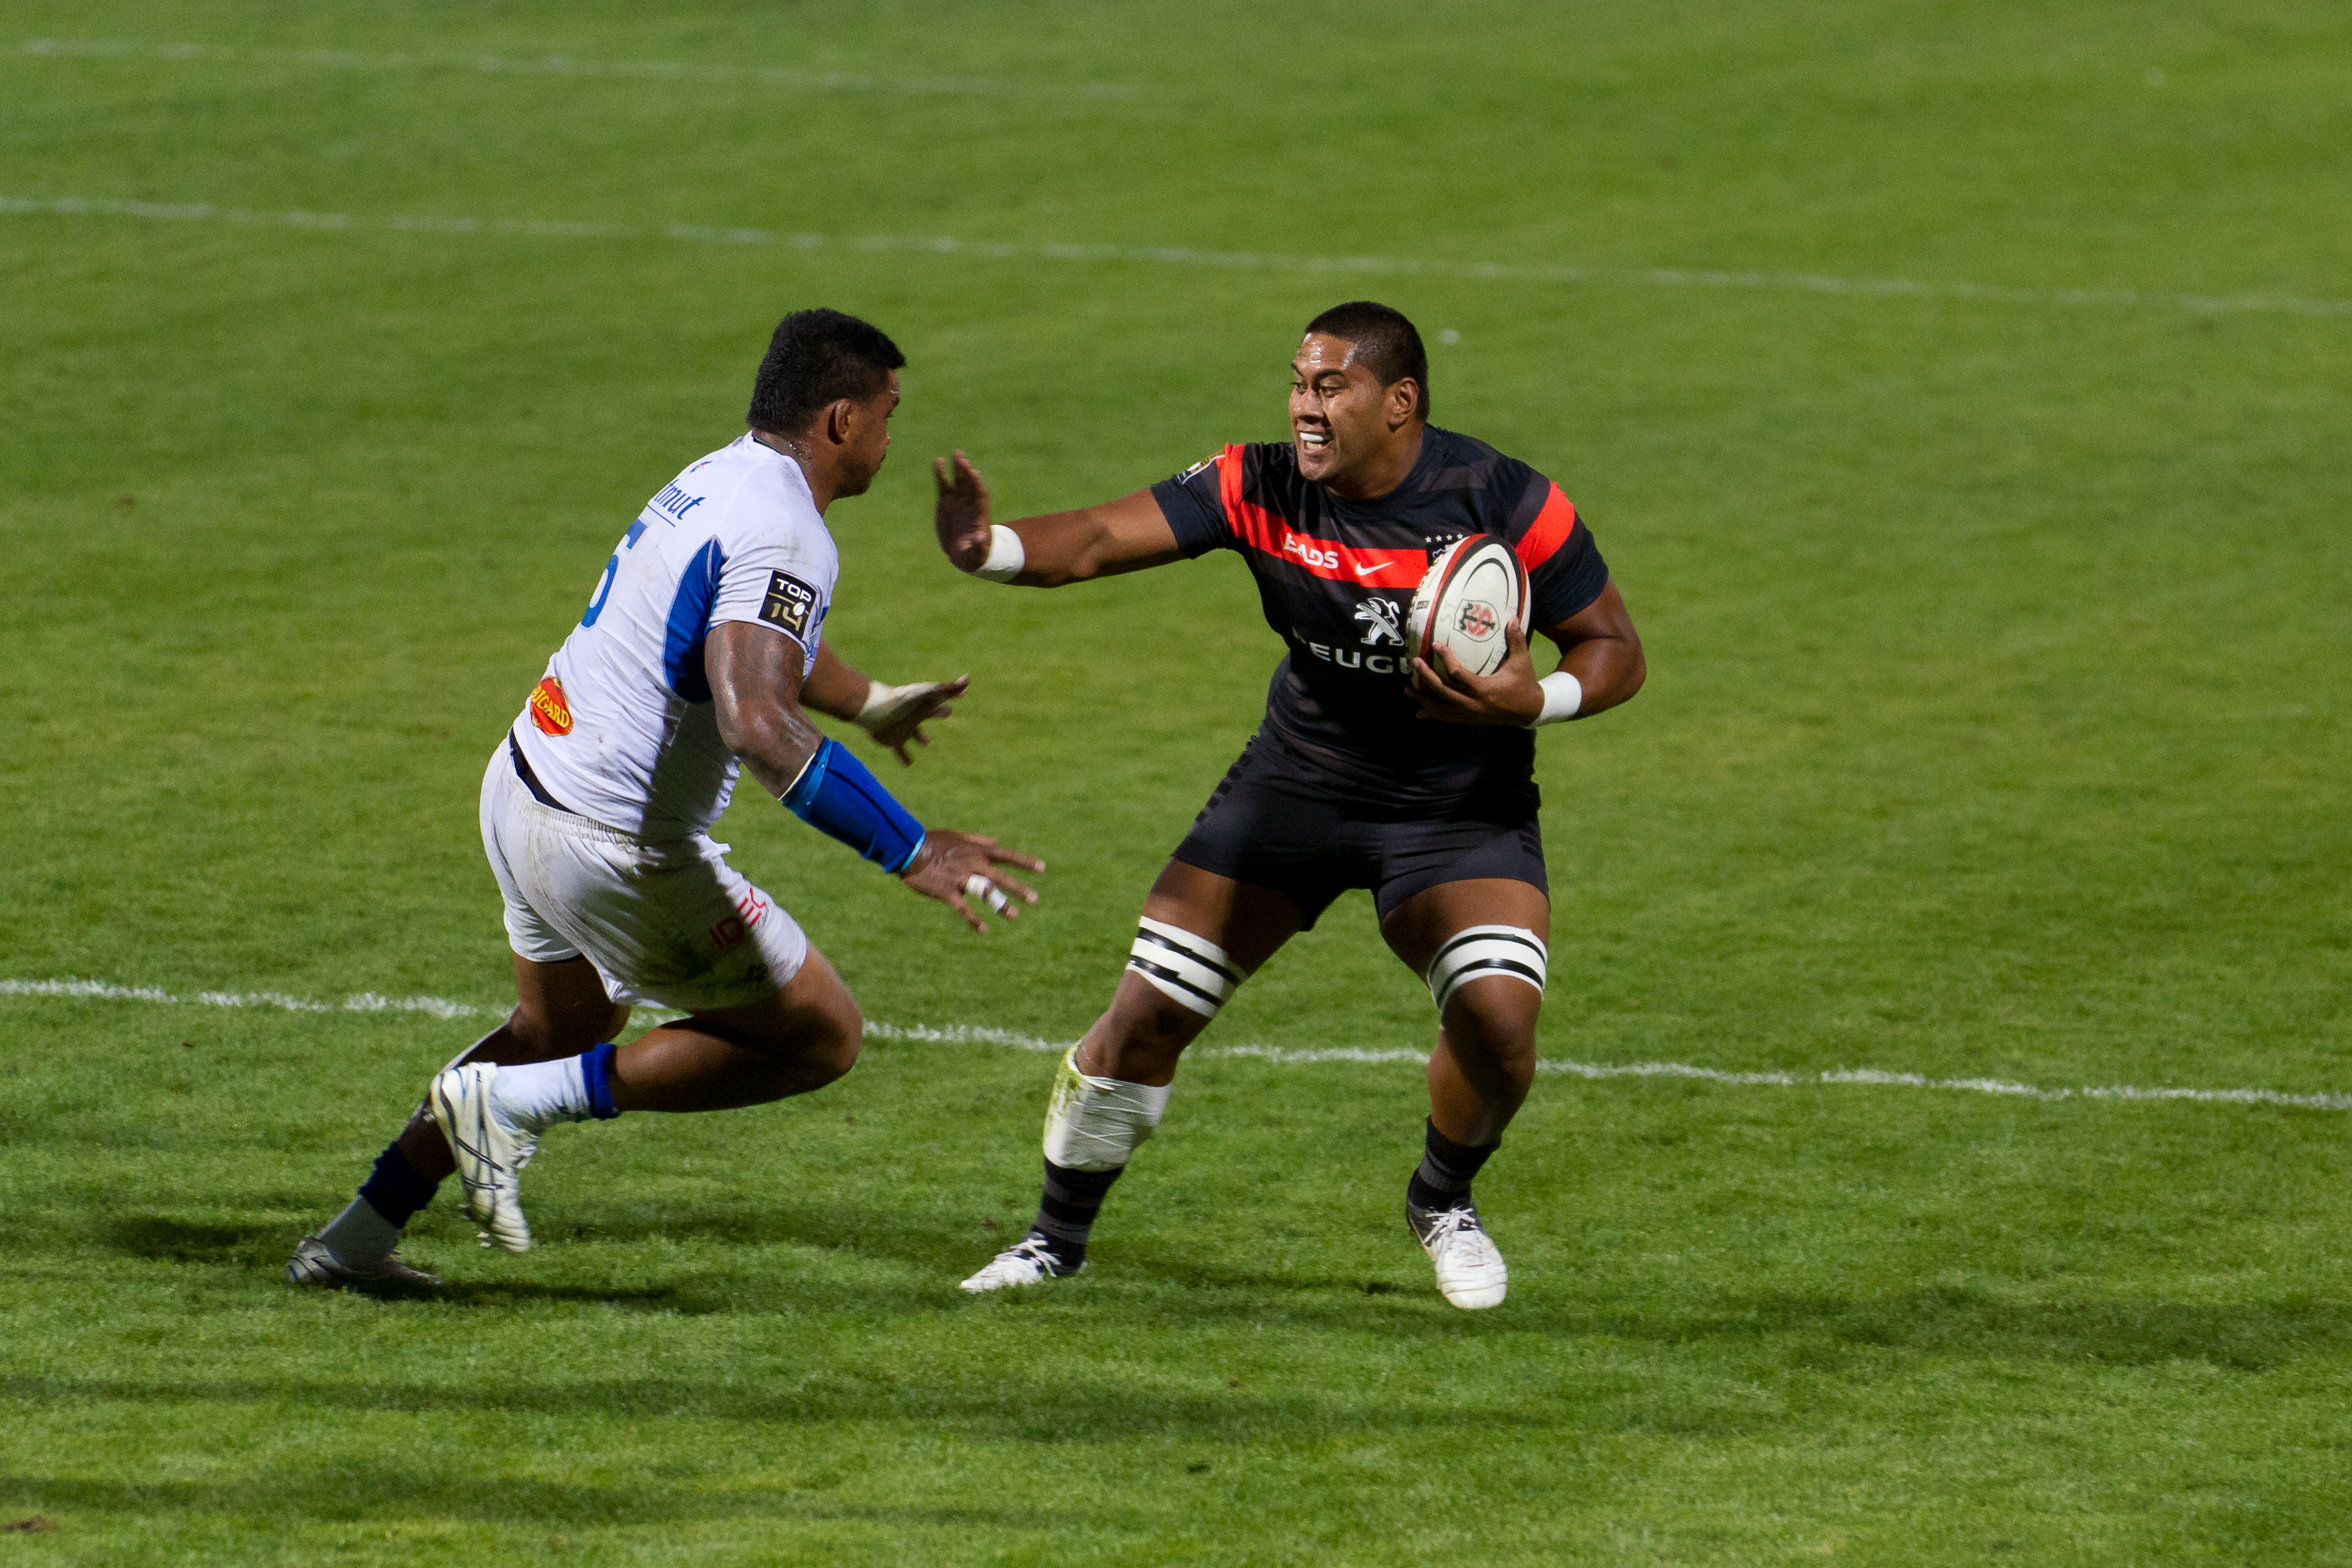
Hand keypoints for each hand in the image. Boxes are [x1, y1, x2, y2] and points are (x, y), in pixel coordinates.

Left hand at [860, 675, 969, 764]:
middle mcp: (914, 715)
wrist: (875, 711)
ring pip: (914, 734)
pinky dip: (904, 757)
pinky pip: (900, 751)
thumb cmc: (903, 701)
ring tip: (926, 743)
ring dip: (921, 737)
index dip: (953, 694)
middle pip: (929, 712)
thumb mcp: (928, 693)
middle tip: (948, 712)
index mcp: (924, 704)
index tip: (964, 692)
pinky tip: (908, 764)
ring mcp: (903, 728)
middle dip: (939, 712)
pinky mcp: (893, 740)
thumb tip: (968, 678)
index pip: (942, 697)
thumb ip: (948, 689)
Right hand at [899, 830, 1043, 933]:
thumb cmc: (933, 841)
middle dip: (1019, 888)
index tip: (1042, 868)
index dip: (1025, 862)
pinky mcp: (947, 891)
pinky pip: (963, 908)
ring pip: (985, 892)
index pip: (1007, 855)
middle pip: (1001, 877)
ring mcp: (961, 878)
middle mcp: (973, 864)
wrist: (908, 848)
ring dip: (1000, 904)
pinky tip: (983, 930)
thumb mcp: (957, 836)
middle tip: (1034, 900)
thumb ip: (978, 840)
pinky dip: (973, 919)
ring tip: (1014, 915)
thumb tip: (995, 841)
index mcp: (977, 851)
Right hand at [933, 451, 993, 571]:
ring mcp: (957, 501)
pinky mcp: (946, 501)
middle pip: (970, 484)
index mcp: (979, 514)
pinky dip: (941, 473)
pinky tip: (938, 461)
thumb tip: (981, 538)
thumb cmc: (974, 555)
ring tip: (956, 453)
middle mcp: (969, 504)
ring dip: (957, 467)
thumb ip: (979, 545)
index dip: (977, 484)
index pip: (980, 495)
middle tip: (962, 458)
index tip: (974, 473)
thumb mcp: (977, 553)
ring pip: (958, 481)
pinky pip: (944, 485)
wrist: (963, 554)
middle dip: (967, 471)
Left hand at [1409, 622, 1544, 725]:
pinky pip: (1447, 717)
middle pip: (1443, 691)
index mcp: (1484, 690)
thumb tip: (1513, 618)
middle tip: (1415, 662)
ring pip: (1441, 708)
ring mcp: (1469, 714)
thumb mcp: (1522, 662)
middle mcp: (1473, 704)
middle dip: (1426, 677)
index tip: (1435, 645)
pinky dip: (1433, 714)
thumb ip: (1516, 641)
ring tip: (1406, 690)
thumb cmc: (1525, 683)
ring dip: (1422, 699)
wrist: (1530, 711)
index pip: (1459, 674)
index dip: (1446, 659)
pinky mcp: (1469, 719)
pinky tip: (1420, 712)